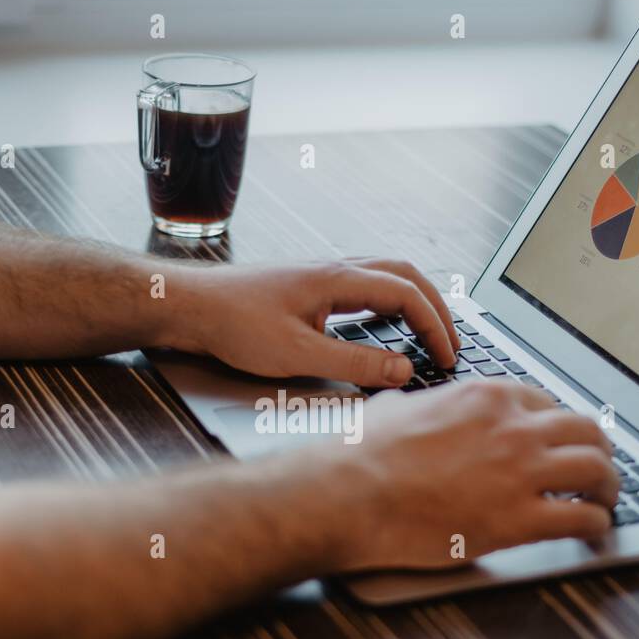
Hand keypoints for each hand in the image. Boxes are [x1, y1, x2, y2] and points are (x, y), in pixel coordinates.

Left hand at [167, 258, 460, 387]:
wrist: (187, 305)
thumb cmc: (232, 324)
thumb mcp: (297, 355)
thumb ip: (354, 364)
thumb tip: (402, 369)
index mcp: (338, 279)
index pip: (408, 294)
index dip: (436, 326)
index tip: (447, 357)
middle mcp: (334, 269)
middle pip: (405, 275)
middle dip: (436, 307)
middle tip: (451, 343)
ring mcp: (321, 275)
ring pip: (385, 276)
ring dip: (413, 301)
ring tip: (428, 332)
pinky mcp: (307, 286)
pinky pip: (363, 285)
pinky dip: (387, 303)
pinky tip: (382, 325)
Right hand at [315, 380, 618, 570]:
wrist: (349, 493)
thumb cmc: (362, 455)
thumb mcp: (396, 407)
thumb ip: (420, 404)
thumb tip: (408, 402)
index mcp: (486, 398)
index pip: (547, 405)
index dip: (557, 428)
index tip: (558, 444)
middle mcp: (513, 428)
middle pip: (585, 430)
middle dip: (597, 450)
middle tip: (597, 469)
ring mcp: (521, 473)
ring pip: (597, 470)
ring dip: (608, 487)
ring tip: (605, 501)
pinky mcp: (519, 520)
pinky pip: (582, 518)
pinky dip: (596, 526)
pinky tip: (592, 532)